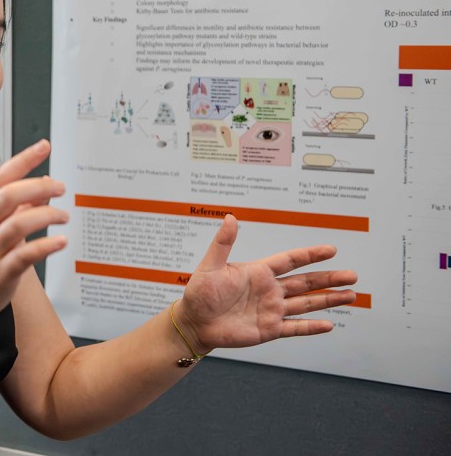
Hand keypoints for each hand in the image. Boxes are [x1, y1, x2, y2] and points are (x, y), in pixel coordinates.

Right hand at [0, 139, 68, 321]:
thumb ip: (18, 206)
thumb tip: (45, 184)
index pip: (0, 178)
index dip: (23, 160)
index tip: (44, 146)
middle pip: (7, 197)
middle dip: (37, 186)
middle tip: (60, 187)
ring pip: (17, 225)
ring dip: (45, 215)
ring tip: (64, 215)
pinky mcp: (0, 274)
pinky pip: (24, 256)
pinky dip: (45, 246)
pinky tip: (61, 241)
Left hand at [177, 215, 357, 352]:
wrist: (194, 322)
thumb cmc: (200, 293)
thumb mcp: (210, 266)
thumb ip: (222, 243)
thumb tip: (230, 217)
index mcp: (258, 272)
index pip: (290, 261)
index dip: (310, 255)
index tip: (331, 249)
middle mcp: (269, 290)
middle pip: (305, 282)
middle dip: (329, 278)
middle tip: (353, 275)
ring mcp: (271, 310)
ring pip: (306, 304)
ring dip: (328, 300)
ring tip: (351, 295)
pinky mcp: (269, 330)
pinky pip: (294, 328)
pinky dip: (312, 327)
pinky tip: (329, 324)